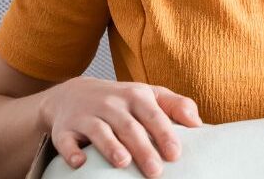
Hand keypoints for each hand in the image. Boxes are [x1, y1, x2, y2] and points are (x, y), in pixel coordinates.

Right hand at [39, 76, 201, 177]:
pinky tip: (79, 163)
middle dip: (143, 148)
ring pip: (100, 131)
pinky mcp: (64, 128)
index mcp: (136, 96)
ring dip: (110, 146)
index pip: (153, 115)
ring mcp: (87, 115)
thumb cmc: (122, 100)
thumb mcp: (150, 96)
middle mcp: (111, 104)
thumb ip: (176, 106)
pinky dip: (71, 151)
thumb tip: (199, 123)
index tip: (175, 154)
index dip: (165, 134)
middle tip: (156, 171)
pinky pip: (66, 140)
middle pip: (129, 127)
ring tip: (123, 163)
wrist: (73, 93)